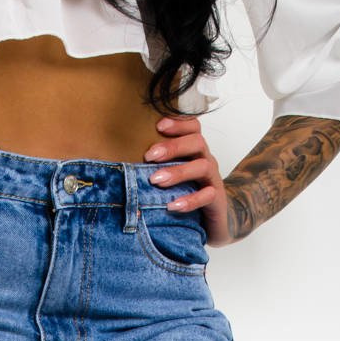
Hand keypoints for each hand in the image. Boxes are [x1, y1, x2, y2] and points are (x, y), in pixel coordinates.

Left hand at [143, 113, 234, 246]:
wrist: (218, 218)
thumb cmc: (189, 192)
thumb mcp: (174, 174)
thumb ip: (157, 164)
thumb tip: (121, 159)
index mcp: (195, 150)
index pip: (193, 127)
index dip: (178, 122)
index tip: (158, 126)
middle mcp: (206, 160)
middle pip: (197, 142)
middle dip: (172, 146)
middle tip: (149, 155)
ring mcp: (213, 179)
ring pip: (202, 166)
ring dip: (178, 172)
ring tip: (156, 180)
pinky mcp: (216, 200)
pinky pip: (207, 196)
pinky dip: (190, 200)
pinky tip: (173, 205)